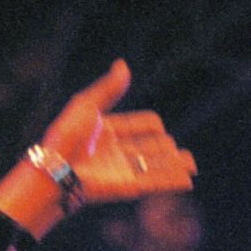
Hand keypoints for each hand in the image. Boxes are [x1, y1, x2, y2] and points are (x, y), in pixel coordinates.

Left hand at [38, 58, 196, 204]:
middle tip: (175, 148)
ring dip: (174, 164)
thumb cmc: (67, 136)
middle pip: (148, 147)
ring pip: (155, 165)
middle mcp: (115, 152)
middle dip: (164, 147)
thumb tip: (123, 65)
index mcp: (106, 132)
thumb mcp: (87, 105)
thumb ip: (109, 88)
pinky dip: (173, 181)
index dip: (149, 124)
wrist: (58, 170)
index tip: (156, 124)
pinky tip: (188, 180)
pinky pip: (155, 182)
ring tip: (192, 164)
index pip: (137, 126)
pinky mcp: (127, 186)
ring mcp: (122, 170)